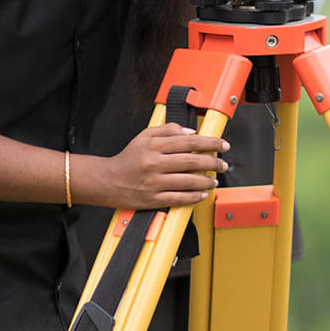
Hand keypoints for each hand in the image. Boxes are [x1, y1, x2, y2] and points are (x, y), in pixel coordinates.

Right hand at [88, 123, 228, 208]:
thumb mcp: (144, 137)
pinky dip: (194, 196)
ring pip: (189, 181)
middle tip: (223, 164)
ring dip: (207, 180)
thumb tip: (191, 132)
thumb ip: (167, 131)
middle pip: (192, 160)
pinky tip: (202, 193)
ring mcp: (154, 183)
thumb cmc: (128, 159)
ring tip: (215, 179)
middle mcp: (154, 163)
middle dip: (213, 162)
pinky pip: (179, 198)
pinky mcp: (153, 199)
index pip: (189, 141)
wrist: (106, 181)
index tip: (223, 145)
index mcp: (154, 146)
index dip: (210, 142)